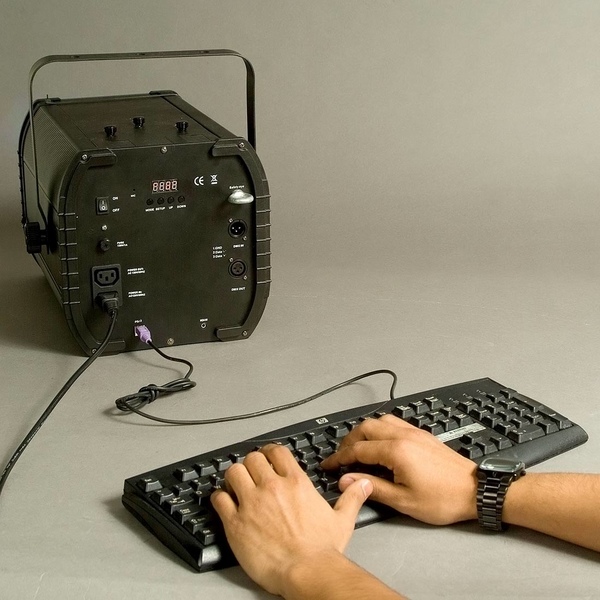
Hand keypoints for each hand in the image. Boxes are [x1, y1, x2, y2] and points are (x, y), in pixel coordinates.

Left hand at [211, 443, 373, 595]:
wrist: (307, 572)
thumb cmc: (322, 551)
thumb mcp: (342, 520)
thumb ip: (352, 498)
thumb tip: (362, 485)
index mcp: (296, 483)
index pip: (277, 452)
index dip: (270, 452)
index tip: (268, 458)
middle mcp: (272, 487)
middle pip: (252, 458)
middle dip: (251, 464)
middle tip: (251, 473)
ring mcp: (252, 503)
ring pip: (233, 472)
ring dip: (234, 477)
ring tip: (236, 485)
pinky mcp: (236, 522)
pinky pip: (219, 499)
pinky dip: (219, 498)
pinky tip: (224, 503)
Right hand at [320, 415, 477, 524]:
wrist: (475, 491)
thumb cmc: (443, 499)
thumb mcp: (404, 500)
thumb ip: (373, 487)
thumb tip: (346, 480)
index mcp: (396, 451)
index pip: (358, 449)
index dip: (339, 458)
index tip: (328, 465)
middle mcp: (403, 436)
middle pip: (366, 428)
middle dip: (348, 441)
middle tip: (340, 456)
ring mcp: (414, 432)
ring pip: (380, 420)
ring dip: (363, 431)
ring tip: (356, 447)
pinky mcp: (422, 435)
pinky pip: (394, 422)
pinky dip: (379, 428)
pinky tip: (379, 440)